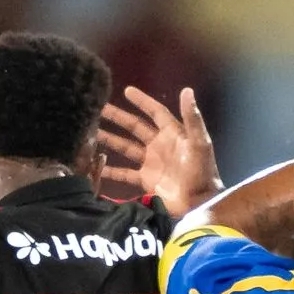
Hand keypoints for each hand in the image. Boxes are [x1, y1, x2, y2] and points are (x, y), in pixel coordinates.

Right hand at [99, 86, 217, 211]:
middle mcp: (160, 145)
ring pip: (126, 147)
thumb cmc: (202, 172)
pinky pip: (125, 173)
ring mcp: (151, 162)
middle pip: (135, 127)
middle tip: (99, 108)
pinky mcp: (146, 180)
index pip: (156, 112)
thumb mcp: (199, 143)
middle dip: (118, 117)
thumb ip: (192, 118)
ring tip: (92, 132)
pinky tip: (96, 165)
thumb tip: (187, 90)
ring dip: (110, 139)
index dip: (143, 101)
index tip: (127, 90)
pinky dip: (111, 171)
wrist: (200, 203)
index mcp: (172, 134)